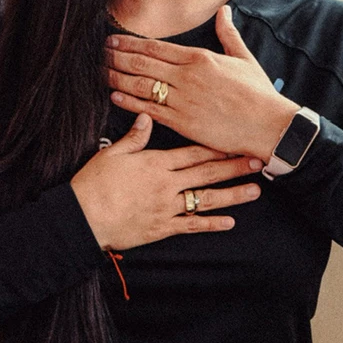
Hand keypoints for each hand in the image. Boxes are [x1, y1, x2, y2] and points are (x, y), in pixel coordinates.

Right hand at [70, 113, 262, 250]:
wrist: (83, 217)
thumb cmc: (94, 183)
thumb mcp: (112, 153)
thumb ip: (134, 136)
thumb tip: (147, 114)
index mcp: (156, 163)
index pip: (193, 151)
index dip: (217, 144)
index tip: (236, 138)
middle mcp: (167, 184)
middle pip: (207, 172)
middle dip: (234, 166)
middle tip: (258, 160)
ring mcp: (167, 207)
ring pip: (206, 199)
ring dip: (232, 194)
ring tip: (255, 191)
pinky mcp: (162, 228)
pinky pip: (193, 226)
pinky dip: (212, 224)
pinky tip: (230, 222)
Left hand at [106, 6, 298, 160]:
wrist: (268, 125)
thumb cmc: (258, 94)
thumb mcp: (244, 58)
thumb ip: (228, 34)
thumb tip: (224, 10)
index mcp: (200, 58)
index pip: (156, 47)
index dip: (131, 42)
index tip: (114, 39)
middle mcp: (187, 76)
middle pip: (143, 63)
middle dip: (118, 56)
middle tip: (100, 53)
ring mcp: (183, 100)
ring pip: (141, 84)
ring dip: (118, 77)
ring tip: (101, 71)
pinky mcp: (182, 122)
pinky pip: (149, 109)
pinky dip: (129, 102)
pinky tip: (115, 96)